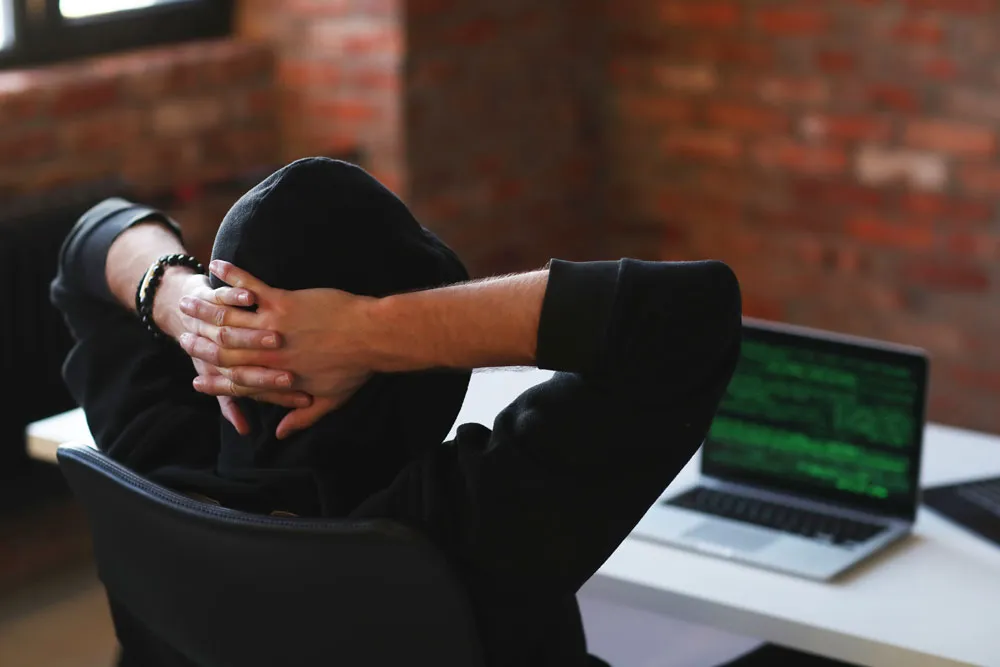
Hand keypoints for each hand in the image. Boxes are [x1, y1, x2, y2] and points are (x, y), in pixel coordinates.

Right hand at [178, 260, 376, 437]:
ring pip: (229, 319)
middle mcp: (268, 353)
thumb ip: (303, 417)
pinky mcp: (282, 302)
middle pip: (223, 350)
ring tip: (187, 300)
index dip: (215, 383)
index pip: (237, 383)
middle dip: (198, 341)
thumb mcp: (331, 400)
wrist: (374, 337)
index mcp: (278, 376)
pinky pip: (249, 287)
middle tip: (180, 332)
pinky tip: (216, 266)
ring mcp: (273, 326)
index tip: (197, 381)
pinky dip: (231, 276)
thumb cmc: (356, 367)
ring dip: (205, 308)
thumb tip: (282, 433)